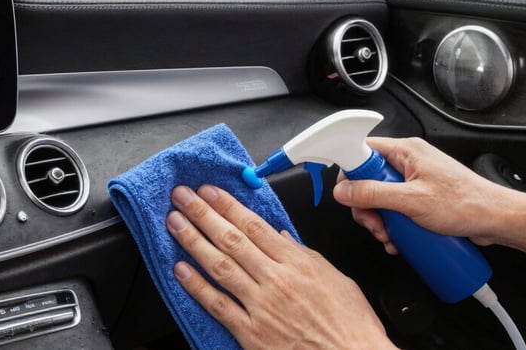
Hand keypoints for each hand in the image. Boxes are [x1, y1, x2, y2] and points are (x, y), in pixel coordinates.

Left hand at [167, 185, 396, 349]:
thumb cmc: (351, 326)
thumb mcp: (337, 279)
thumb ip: (307, 256)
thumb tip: (284, 237)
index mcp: (298, 264)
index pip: (255, 226)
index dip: (228, 206)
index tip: (210, 192)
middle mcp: (277, 281)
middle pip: (232, 239)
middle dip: (203, 214)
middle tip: (183, 197)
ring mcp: (262, 307)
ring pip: (220, 266)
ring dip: (193, 241)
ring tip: (175, 223)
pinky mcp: (252, 334)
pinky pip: (219, 305)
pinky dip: (197, 287)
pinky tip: (181, 270)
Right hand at [333, 137, 513, 252]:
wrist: (496, 220)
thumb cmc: (466, 204)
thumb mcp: (412, 201)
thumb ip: (374, 194)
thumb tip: (344, 191)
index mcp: (406, 151)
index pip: (362, 151)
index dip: (350, 172)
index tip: (349, 194)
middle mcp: (409, 162)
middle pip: (368, 179)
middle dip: (367, 207)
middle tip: (376, 224)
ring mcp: (414, 180)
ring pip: (380, 198)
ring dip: (379, 220)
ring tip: (390, 236)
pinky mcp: (420, 197)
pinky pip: (395, 208)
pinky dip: (392, 224)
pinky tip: (398, 238)